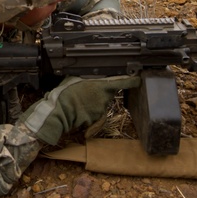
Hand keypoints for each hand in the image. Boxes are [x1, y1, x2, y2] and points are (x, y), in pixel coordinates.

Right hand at [18, 75, 140, 144]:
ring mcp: (101, 109)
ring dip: (91, 105)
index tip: (138, 78)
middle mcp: (103, 98)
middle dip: (99, 94)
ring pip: (100, 106)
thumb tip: (89, 78)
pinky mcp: (96, 119)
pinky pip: (95, 116)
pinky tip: (78, 113)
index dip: (131, 80)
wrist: (59, 112)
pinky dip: (89, 115)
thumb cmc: (64, 95)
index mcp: (99, 86)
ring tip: (77, 103)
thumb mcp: (74, 80)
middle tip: (84, 93)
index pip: (120, 82)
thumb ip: (86, 80)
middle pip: (107, 94)